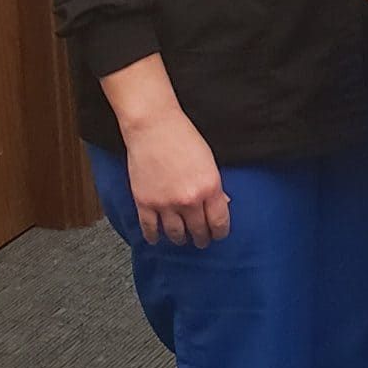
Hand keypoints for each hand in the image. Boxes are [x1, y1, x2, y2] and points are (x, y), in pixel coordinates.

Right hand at [123, 110, 229, 245]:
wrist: (153, 126)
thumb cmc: (183, 137)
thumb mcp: (209, 161)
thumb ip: (215, 186)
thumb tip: (222, 203)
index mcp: (209, 188)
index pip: (219, 222)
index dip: (219, 233)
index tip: (218, 236)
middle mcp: (189, 200)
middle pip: (198, 230)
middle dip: (202, 238)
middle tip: (201, 241)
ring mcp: (165, 203)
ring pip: (175, 234)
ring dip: (180, 239)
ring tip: (182, 240)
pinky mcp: (144, 203)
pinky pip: (150, 228)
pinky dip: (154, 237)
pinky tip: (157, 239)